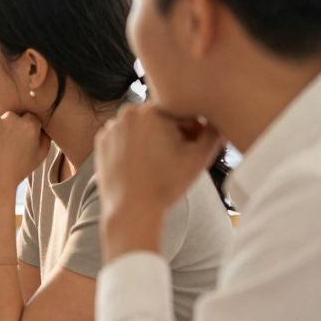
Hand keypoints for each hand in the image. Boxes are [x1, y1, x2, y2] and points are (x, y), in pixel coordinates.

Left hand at [0, 112, 49, 198]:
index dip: (26, 129)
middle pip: (13, 117)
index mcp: (30, 124)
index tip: (22, 140)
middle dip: (12, 127)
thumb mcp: (41, 155)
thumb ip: (45, 136)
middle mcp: (12, 119)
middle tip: (10, 146)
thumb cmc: (20, 170)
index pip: (30, 117)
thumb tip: (41, 124)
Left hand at [95, 104, 224, 259]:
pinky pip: (125, 137)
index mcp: (152, 110)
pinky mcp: (101, 141)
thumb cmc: (166, 184)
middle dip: (173, 132)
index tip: (194, 147)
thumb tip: (218, 119)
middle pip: (161, 118)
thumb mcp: (200, 157)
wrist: (131, 209)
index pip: (182, 112)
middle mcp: (128, 113)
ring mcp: (112, 127)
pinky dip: (135, 146)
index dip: (193, 129)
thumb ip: (214, 132)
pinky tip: (142, 164)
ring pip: (142, 127)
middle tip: (178, 155)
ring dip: (154, 138)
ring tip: (161, 161)